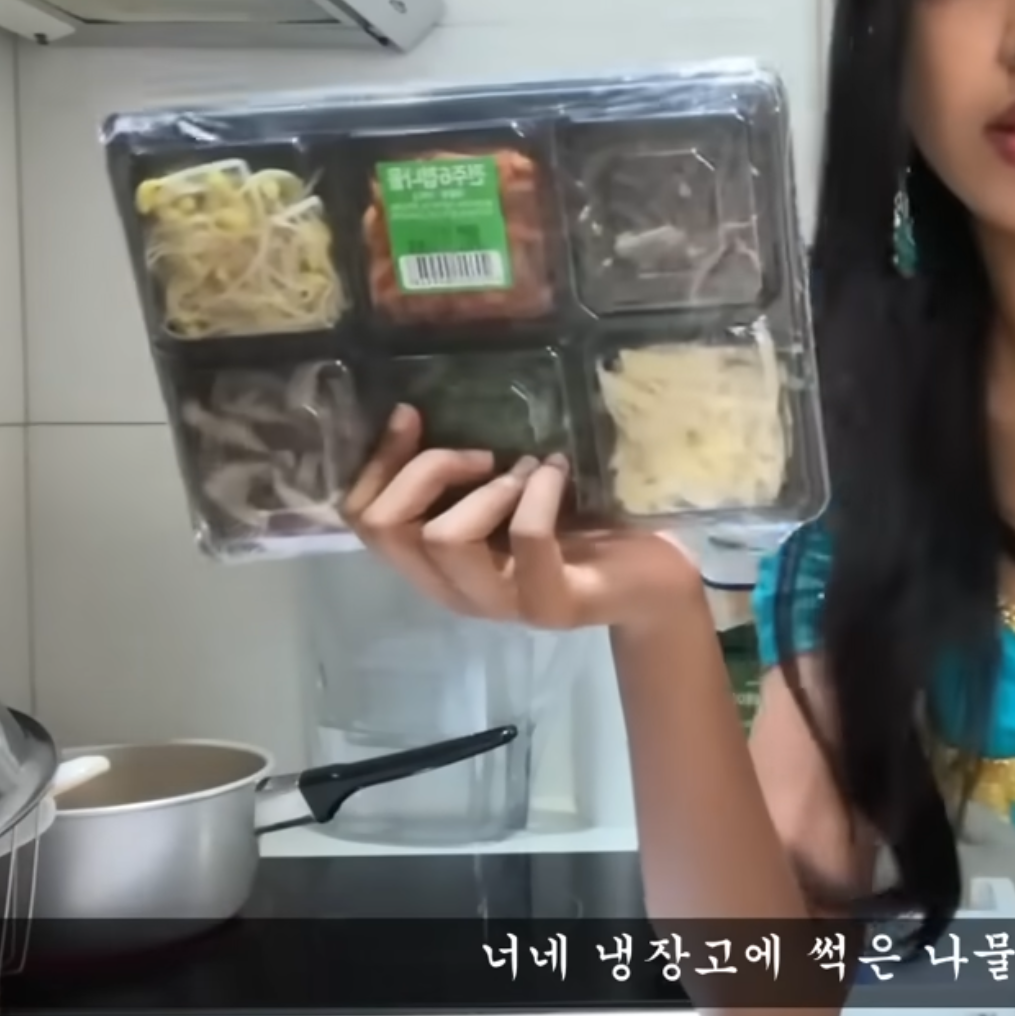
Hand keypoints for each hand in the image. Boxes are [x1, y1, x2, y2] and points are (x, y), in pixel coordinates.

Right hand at [343, 405, 702, 629]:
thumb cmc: (576, 524)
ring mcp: (503, 604)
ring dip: (487, 489)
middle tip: (481, 454)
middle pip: (388, 530)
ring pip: (445, 539)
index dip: (376, 464)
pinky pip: (526, 540)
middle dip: (423, 471)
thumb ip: (461, 475)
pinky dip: (539, 493)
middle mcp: (455, 589)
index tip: (413, 415)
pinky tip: (556, 473)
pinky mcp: (552, 604)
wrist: (652, 580)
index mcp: (435, 563)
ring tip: (525, 471)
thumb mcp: (506, 494)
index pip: (362, 521)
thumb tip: (412, 411)